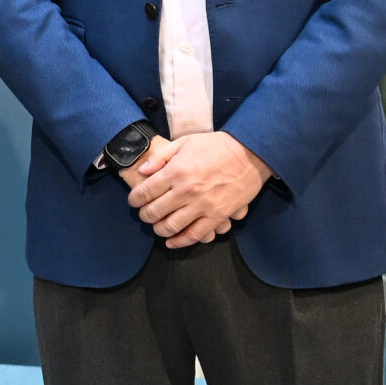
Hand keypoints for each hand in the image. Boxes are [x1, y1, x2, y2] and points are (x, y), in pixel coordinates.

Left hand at [126, 131, 270, 247]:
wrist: (250, 153)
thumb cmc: (217, 145)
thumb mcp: (185, 142)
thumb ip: (160, 157)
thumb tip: (143, 170)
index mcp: (176, 171)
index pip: (144, 192)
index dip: (134, 199)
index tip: (134, 201)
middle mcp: (186, 191)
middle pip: (154, 212)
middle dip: (145, 215)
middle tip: (145, 214)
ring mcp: (202, 205)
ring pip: (171, 227)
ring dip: (159, 229)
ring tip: (158, 226)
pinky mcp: (218, 216)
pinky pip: (195, 235)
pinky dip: (180, 241)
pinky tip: (172, 241)